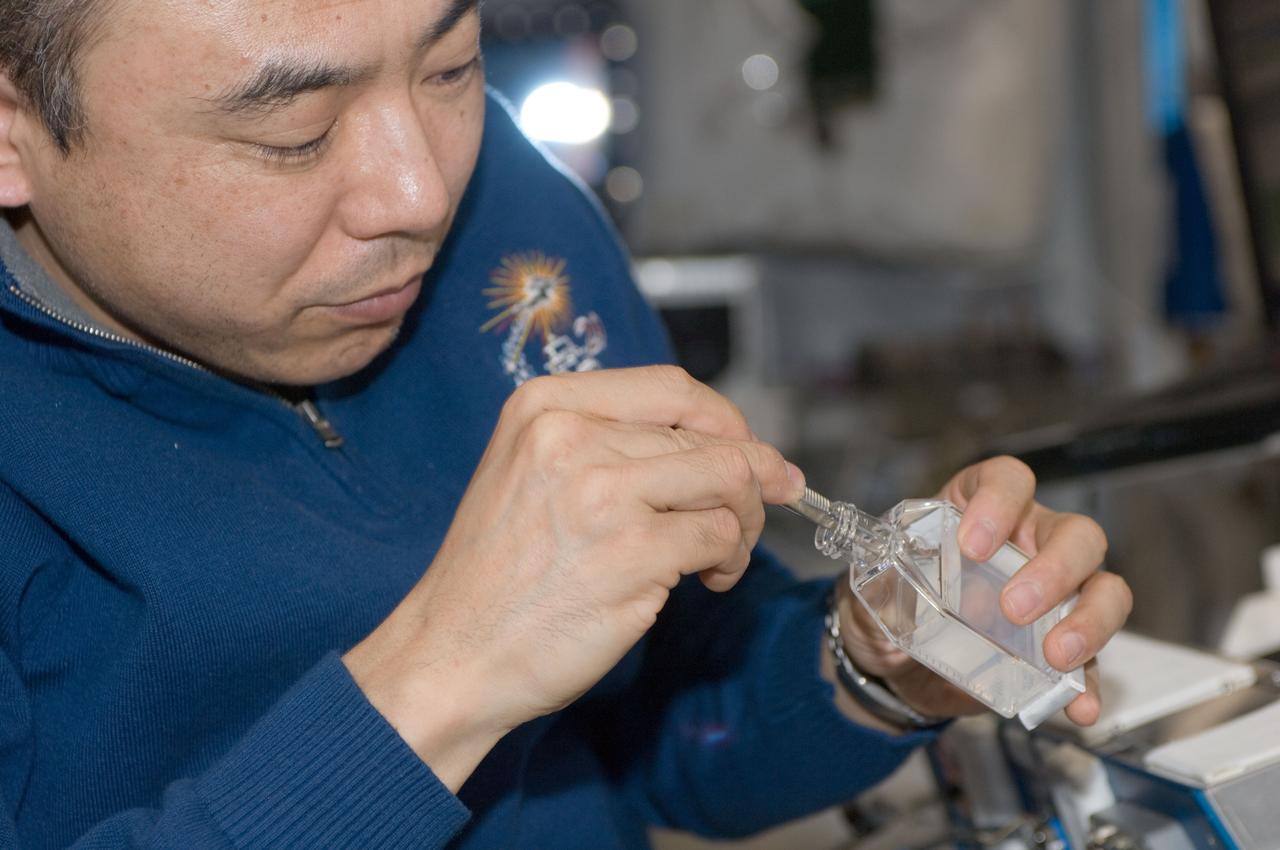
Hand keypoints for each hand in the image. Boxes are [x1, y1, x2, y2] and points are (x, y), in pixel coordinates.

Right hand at [343, 366, 804, 787]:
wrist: (452, 654)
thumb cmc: (497, 576)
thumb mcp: (532, 475)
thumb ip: (612, 447)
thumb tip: (728, 447)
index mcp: (545, 406)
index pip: (672, 389)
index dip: (726, 420)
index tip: (750, 451)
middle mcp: (571, 436)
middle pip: (709, 437)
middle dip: (750, 480)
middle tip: (756, 515)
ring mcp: (603, 493)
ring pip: (729, 480)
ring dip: (743, 523)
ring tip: (721, 557)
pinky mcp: (633, 552)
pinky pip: (719, 537)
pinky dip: (729, 560)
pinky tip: (706, 581)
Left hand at [833, 456, 1130, 725]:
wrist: (890, 666)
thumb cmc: (891, 603)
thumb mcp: (875, 582)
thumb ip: (886, 573)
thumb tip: (895, 571)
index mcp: (978, 510)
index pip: (1007, 481)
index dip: (999, 502)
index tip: (974, 544)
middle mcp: (1027, 544)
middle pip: (1075, 534)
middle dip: (1054, 568)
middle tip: (1014, 607)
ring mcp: (1053, 597)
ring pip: (1103, 588)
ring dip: (1089, 620)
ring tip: (1056, 654)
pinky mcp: (1057, 651)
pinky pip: (1091, 663)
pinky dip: (1089, 685)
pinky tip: (1078, 706)